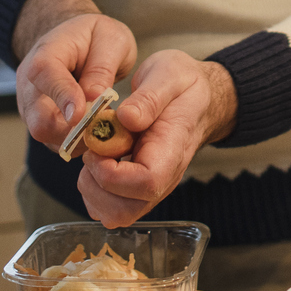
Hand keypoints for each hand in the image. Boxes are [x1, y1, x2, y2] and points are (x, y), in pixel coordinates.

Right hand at [14, 0, 137, 151]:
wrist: (75, 41)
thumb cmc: (94, 38)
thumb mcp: (109, 39)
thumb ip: (102, 68)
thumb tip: (94, 100)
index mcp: (45, 54)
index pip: (45, 74)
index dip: (63, 97)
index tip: (82, 114)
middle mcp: (31, 85)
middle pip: (39, 119)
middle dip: (72, 131)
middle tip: (103, 129)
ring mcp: (33, 109)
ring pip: (48, 137)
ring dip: (78, 140)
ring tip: (105, 129)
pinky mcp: (43, 125)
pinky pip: (56, 143)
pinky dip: (78, 144)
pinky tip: (97, 134)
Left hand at [77, 50, 238, 227]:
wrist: (199, 100)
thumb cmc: (184, 88)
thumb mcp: (169, 74)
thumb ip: (149, 96)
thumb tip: (125, 118)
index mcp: (171, 151)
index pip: (144, 183)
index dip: (111, 173)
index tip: (98, 145)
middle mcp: (162, 179)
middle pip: (124, 211)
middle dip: (94, 184)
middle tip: (93, 149)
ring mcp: (149, 189)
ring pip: (113, 215)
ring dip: (91, 188)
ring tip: (96, 153)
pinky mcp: (135, 190)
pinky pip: (108, 207)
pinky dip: (92, 189)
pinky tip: (98, 159)